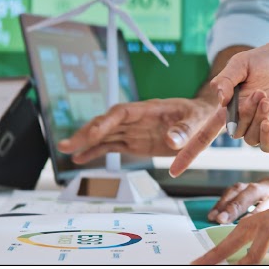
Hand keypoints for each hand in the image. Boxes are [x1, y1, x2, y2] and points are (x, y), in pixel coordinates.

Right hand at [58, 98, 216, 162]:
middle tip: (66, 145)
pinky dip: (95, 152)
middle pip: (105, 124)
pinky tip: (80, 159)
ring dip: (84, 142)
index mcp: (148, 109)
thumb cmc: (201, 115)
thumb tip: (171, 140)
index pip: (121, 113)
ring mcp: (133, 131)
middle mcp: (136, 119)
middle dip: (86, 133)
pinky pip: (111, 147)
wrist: (203, 118)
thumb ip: (185, 130)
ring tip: (65, 150)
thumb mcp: (198, 122)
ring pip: (104, 136)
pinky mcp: (134, 143)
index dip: (105, 122)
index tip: (93, 133)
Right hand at [171, 39, 268, 176]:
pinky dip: (265, 135)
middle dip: (242, 113)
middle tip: (259, 91)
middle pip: (232, 132)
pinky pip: (266, 146)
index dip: (189, 153)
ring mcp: (261, 126)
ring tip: (268, 98)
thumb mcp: (242, 63)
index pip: (204, 135)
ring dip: (256, 118)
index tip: (174, 172)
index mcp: (228, 106)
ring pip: (248, 138)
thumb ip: (227, 79)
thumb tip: (218, 98)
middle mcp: (242, 120)